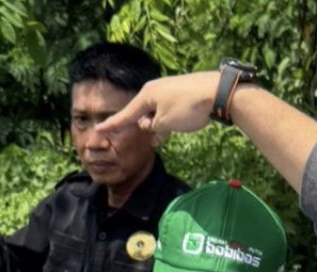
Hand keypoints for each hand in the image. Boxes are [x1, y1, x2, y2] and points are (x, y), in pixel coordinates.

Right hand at [96, 72, 219, 146]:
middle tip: (157, 137)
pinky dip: (169, 120)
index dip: (113, 124)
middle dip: (146, 126)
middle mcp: (155, 89)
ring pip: (157, 112)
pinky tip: (176, 125)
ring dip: (160, 125)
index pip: (126, 114)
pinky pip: (169, 109)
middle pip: (142, 112)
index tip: (99, 130)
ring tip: (168, 134)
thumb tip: (150, 126)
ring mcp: (169, 90)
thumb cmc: (188, 107)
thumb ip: (154, 127)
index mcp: (147, 95)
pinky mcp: (182, 93)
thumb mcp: (166, 123)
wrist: (218, 92)